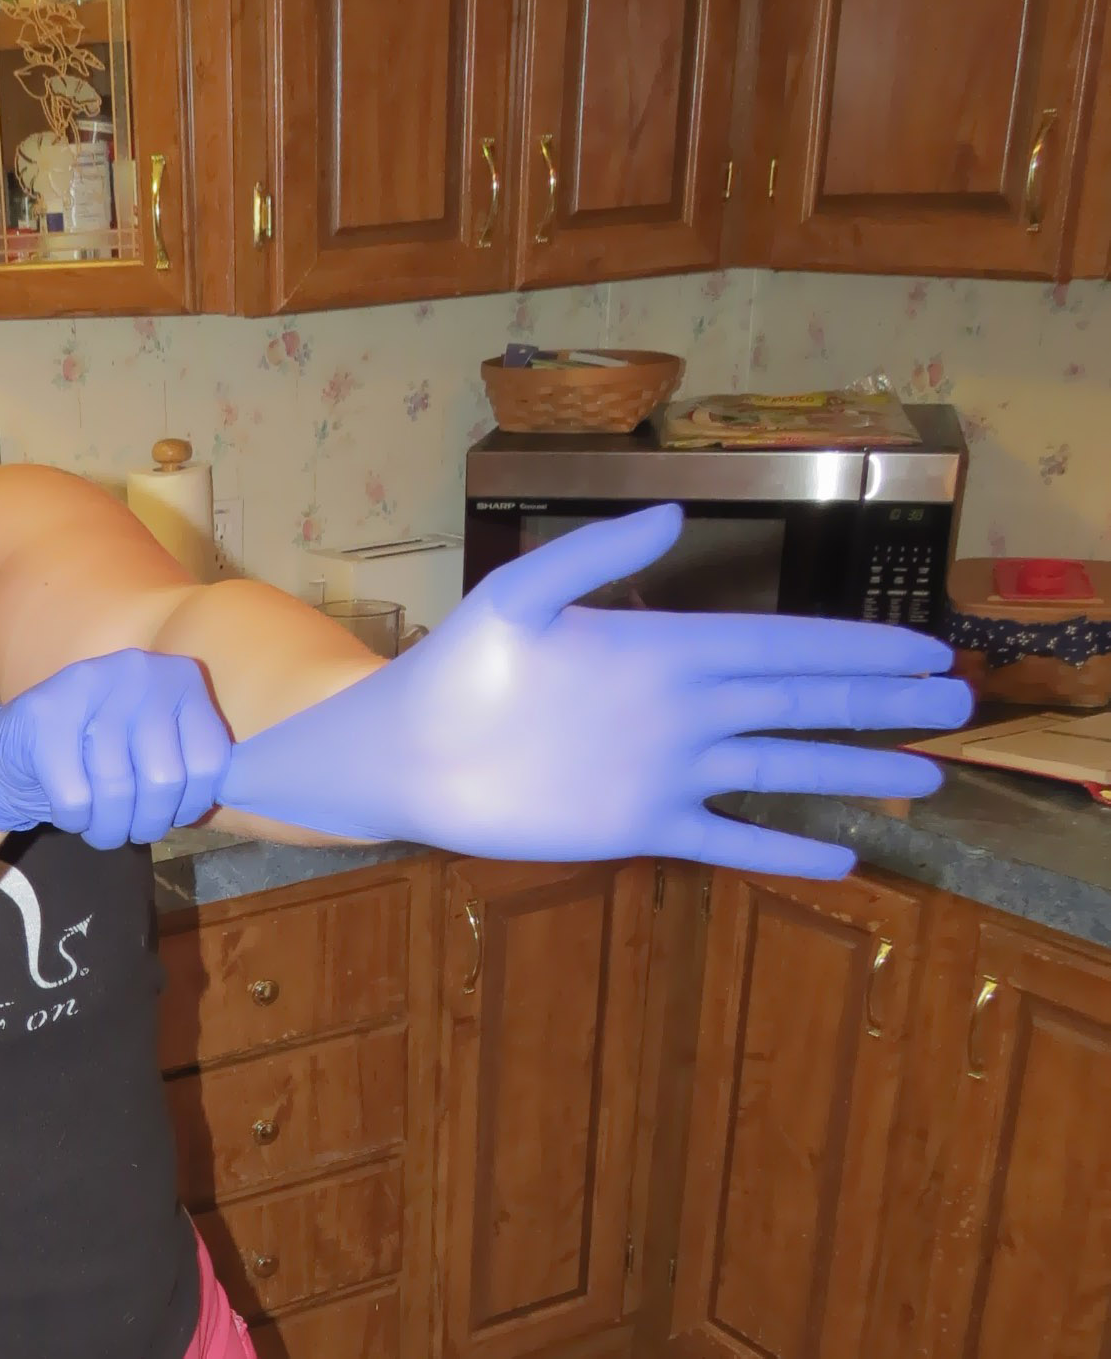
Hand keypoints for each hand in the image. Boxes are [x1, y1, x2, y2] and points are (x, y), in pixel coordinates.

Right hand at [0, 649, 232, 849]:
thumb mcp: (155, 747)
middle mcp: (139, 670)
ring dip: (109, 829)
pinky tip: (69, 810)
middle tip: (131, 830)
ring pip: (117, 792)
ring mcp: (90, 685)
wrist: (12, 746)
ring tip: (100, 827)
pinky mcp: (45, 714)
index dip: (191, 805)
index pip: (209, 762)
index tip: (170, 814)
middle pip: (164, 780)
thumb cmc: (98, 756)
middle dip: (148, 823)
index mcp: (179, 677)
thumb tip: (240, 796)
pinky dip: (74, 820)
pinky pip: (76, 797)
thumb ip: (192, 762)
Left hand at [216, 505, 973, 879]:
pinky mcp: (638, 825)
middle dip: (877, 701)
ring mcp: (665, 770)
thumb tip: (673, 510)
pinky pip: (724, 838)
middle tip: (959, 702)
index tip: (922, 647)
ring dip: (851, 771)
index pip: (777, 647)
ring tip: (927, 776)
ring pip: (778, 769)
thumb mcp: (519, 599)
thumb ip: (594, 558)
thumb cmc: (455, 669)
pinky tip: (841, 855)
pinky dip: (779, 848)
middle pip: (798, 704)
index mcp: (662, 650)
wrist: (406, 755)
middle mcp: (679, 709)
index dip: (851, 649)